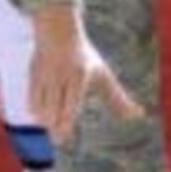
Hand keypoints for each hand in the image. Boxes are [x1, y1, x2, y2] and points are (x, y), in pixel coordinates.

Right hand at [30, 3, 144, 144]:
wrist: (57, 32)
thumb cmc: (83, 59)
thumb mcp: (102, 76)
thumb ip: (117, 99)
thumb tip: (139, 115)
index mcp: (79, 76)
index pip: (71, 104)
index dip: (66, 122)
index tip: (65, 138)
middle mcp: (61, 75)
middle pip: (53, 108)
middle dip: (55, 127)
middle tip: (59, 140)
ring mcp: (45, 75)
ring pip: (39, 107)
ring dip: (45, 121)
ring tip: (52, 124)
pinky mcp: (32, 75)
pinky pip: (31, 101)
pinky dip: (36, 112)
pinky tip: (43, 116)